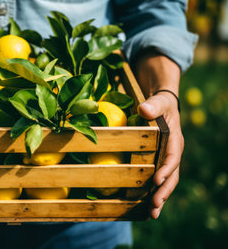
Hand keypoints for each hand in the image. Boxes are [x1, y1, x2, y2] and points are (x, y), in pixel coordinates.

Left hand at [138, 92, 182, 218]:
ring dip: (159, 198)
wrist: (161, 106)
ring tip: (152, 214)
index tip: (156, 180)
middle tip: (154, 206)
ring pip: (164, 182)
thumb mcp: (159, 102)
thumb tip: (143, 110)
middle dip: (163, 192)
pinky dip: (151, 193)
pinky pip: (155, 180)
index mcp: (175, 141)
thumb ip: (153, 106)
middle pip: (171, 176)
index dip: (166, 169)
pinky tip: (142, 206)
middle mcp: (172, 154)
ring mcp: (165, 160)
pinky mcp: (156, 162)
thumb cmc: (160, 103)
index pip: (172, 157)